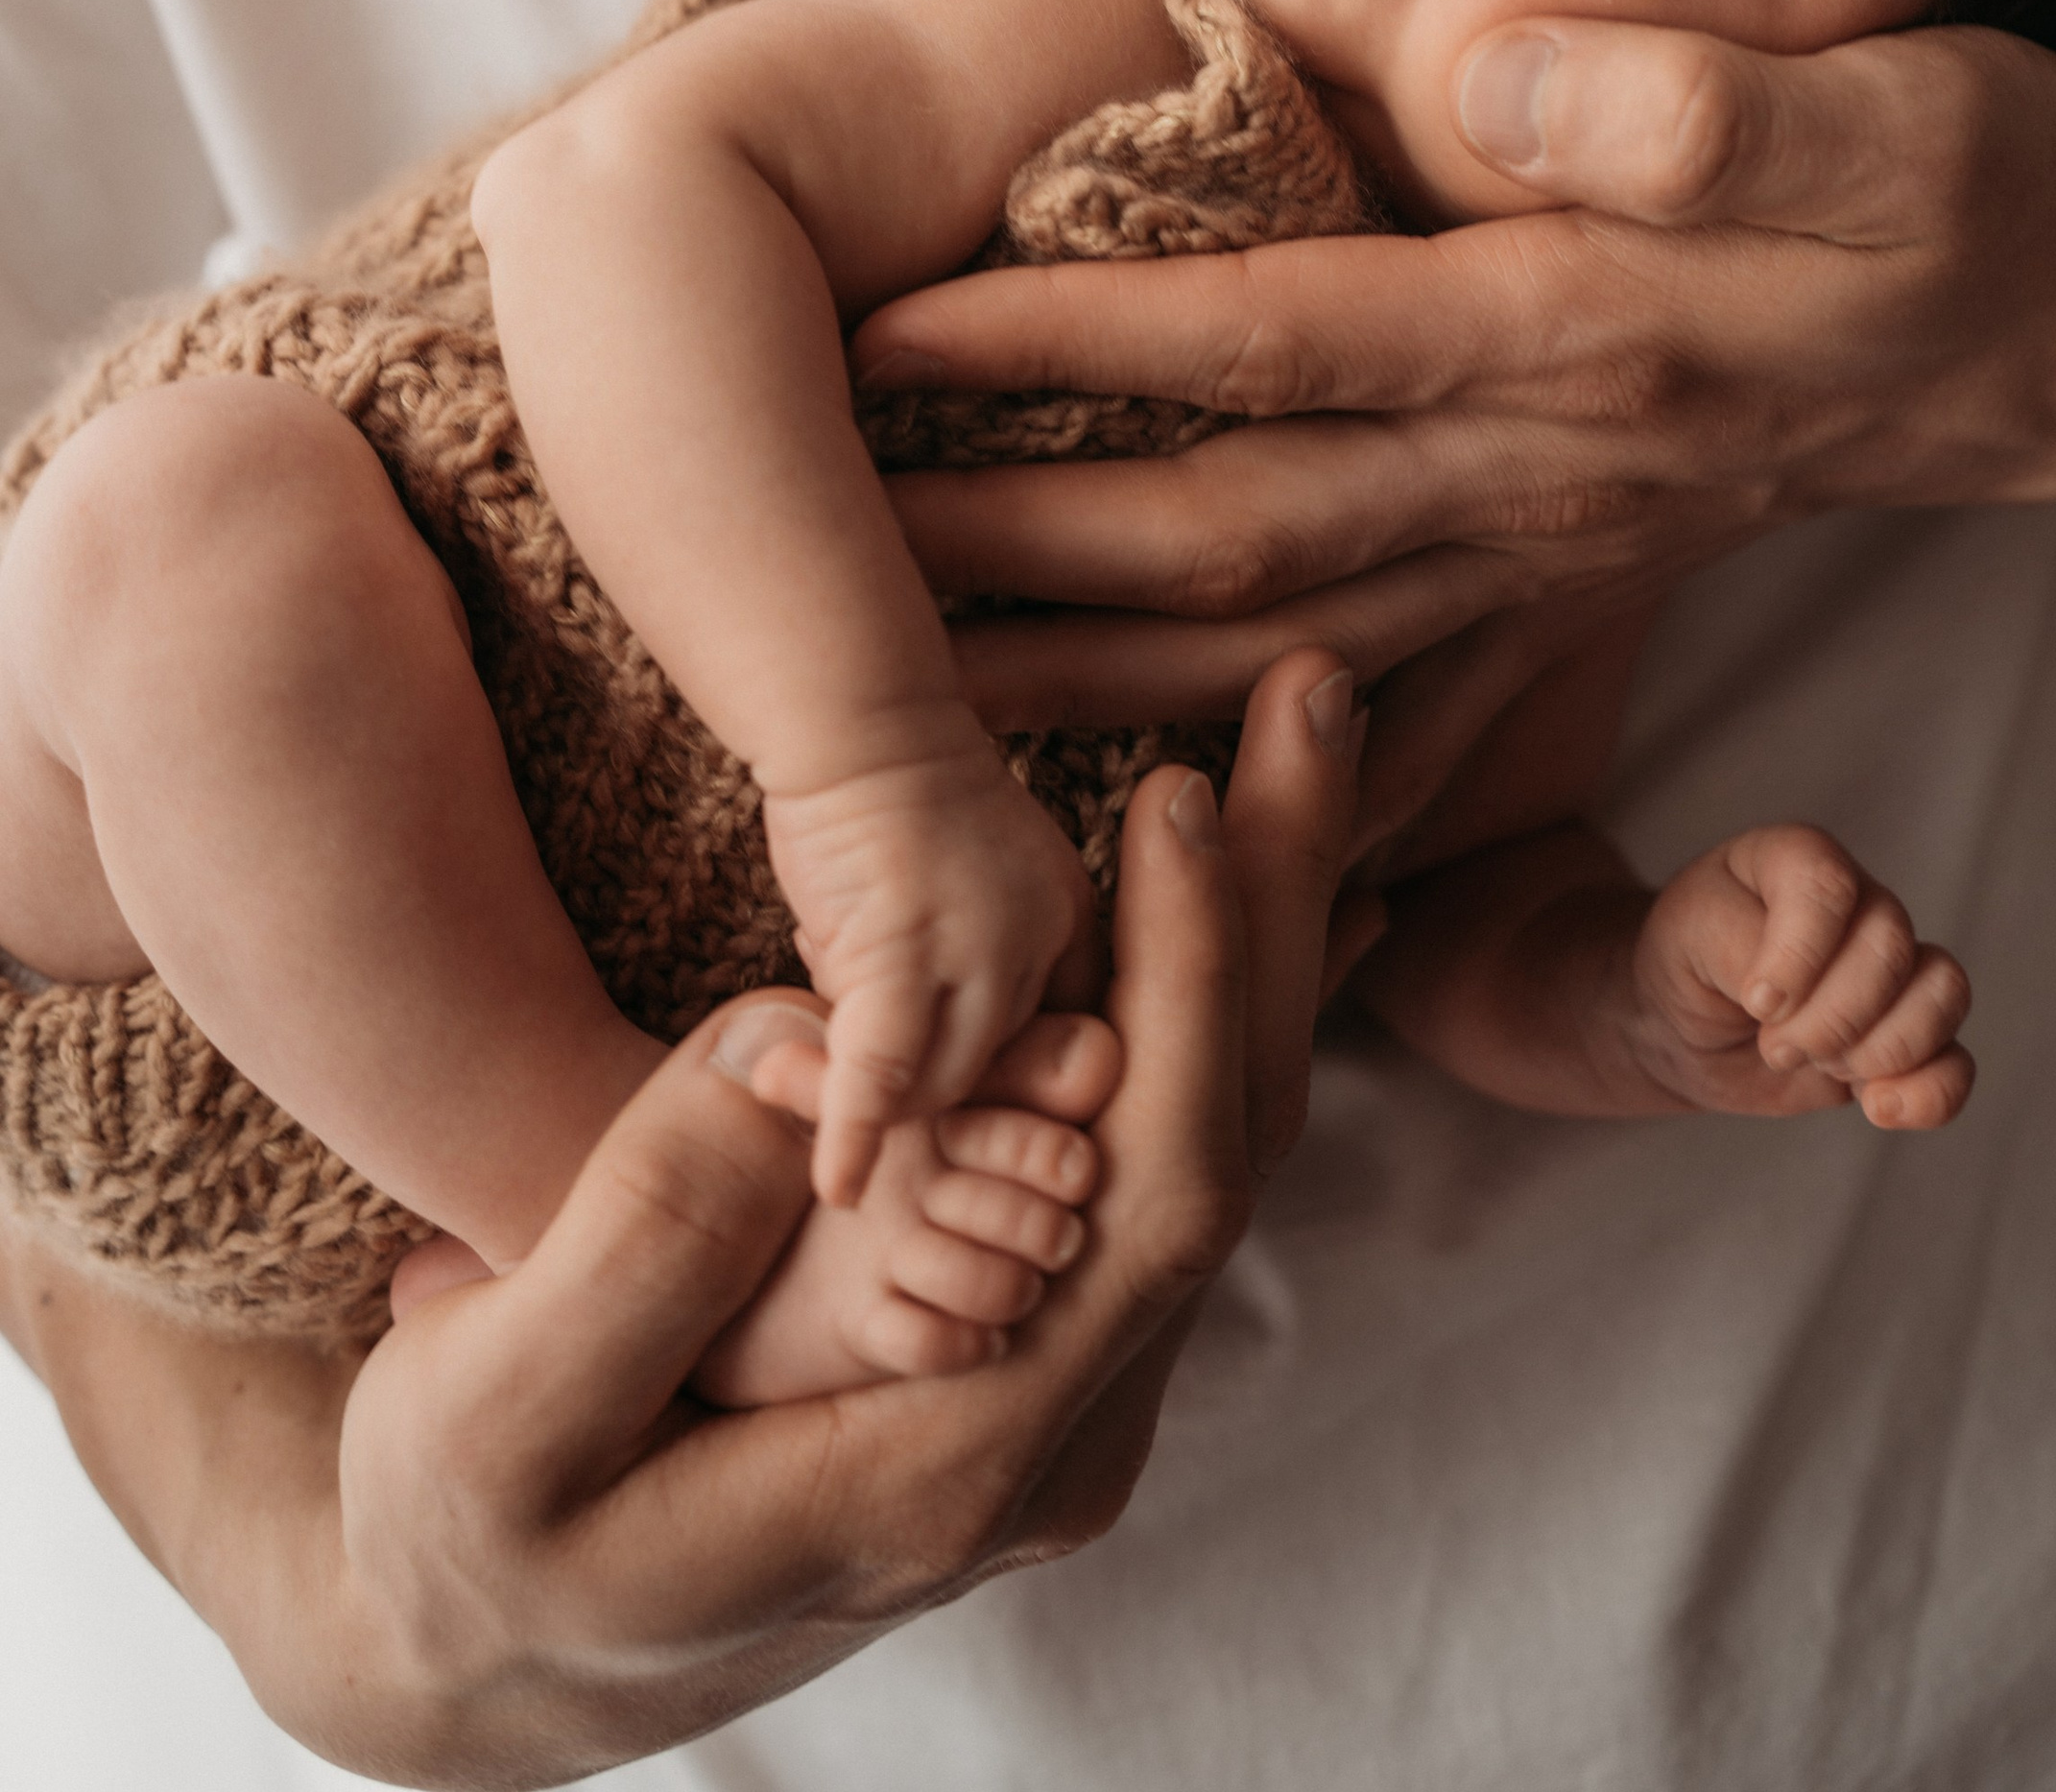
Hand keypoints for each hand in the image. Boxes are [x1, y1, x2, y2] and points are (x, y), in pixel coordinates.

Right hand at [0, 650, 1362, 1788]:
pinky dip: (1209, 989)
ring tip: (1297, 734)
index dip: (1191, 993)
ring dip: (1267, 929)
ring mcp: (1059, 1391)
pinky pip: (1165, 1144)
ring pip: (1219, 1135)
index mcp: (960, 1466)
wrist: (490, 1631)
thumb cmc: (471, 1532)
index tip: (1173, 801)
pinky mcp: (1034, 1335)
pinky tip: (1254, 871)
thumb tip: (805, 1101)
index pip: (1165, 1207)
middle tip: (1306, 705)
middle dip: (1278, 915)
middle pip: (1237, 1147)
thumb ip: (638, 1262)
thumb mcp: (495, 1418)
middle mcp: (1055, 1442)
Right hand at [763, 712, 1098, 1205]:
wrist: (850, 711)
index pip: (1040, 1053)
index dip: (976, 1090)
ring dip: (868, 1105)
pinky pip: (883, 1073)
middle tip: (843, 1099)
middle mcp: (1044, 937)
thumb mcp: (951, 885)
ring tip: (811, 1108)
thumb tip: (909, 1063)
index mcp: (1065, 917)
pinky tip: (835, 1182)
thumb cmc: (877, 797)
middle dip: (918, 1101)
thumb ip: (956, 969)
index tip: (919, 1103)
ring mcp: (983, 946)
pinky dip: (855, 1134)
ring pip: (938, 1089)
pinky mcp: (908, 952)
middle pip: (991, 1081)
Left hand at [853, 20, 2055, 784]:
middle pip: (1229, 529)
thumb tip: (1500, 77)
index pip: (1270, 335)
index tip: (877, 325)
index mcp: (1579, 333)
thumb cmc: (1979, 200)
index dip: (1065, 339)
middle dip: (1008, 544)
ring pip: (1274, 645)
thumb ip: (1698, 104)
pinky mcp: (1562, 590)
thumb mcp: (1895, 115)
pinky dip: (1246, 762)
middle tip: (796, 543)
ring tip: (883, 683)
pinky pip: (1383, 711)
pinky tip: (1122, 787)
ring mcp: (1546, 554)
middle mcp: (1539, 471)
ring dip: (1079, 672)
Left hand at [1622, 823, 1973, 1128]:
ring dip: (1877, 1051)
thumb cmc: (1688, 962)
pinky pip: (1957, 1063)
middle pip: (1890, 948)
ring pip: (1943, 993)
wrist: (1687, 1026)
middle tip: (1774, 1044)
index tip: (1758, 1003)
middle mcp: (1861, 905)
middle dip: (1829, 1018)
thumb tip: (1784, 997)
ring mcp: (1894, 972)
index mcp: (1801, 860)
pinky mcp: (1909, 1038)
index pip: (1829, 885)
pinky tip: (1878, 1107)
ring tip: (1818, 1064)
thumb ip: (1734, 945)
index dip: (1800, 954)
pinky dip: (1928, 1095)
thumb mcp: (1686, 936)